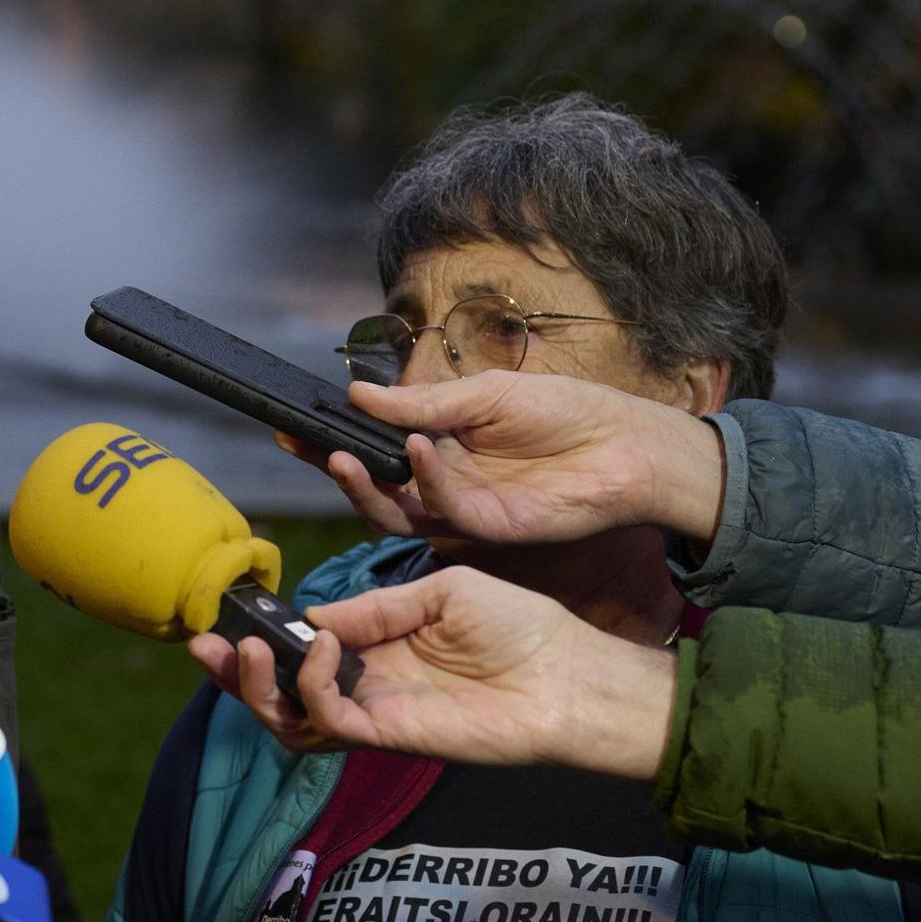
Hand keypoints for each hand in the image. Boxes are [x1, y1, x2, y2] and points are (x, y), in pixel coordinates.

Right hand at [196, 567, 677, 776]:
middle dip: (237, 673)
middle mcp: (367, 683)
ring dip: (260, 689)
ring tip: (248, 652)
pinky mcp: (391, 736)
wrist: (570, 675)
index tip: (239, 607)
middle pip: (282, 693)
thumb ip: (374, 606)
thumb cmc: (520, 626)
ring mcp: (376, 713)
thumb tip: (311, 616)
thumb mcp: (441, 591)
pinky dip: (313, 685)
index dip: (266, 632)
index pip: (302, 646)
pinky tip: (322, 646)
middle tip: (207, 645)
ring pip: (293, 720)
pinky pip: (331, 722)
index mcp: (377, 645)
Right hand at [283, 371, 724, 543]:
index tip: (295, 427)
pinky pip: (443, 509)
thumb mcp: (483, 393)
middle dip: (333, 468)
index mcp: (438, 445)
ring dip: (365, 485)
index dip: (333, 441)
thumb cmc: (563, 410)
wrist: (625, 445)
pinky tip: (421, 450)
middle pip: (372, 484)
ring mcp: (461, 508)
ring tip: (344, 457)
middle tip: (303, 446)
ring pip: (395, 510)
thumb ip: (420, 403)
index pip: (373, 446)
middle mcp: (441, 481)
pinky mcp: (486, 529)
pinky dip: (427, 478)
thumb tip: (357, 394)